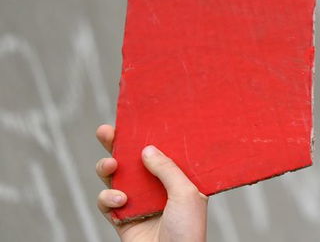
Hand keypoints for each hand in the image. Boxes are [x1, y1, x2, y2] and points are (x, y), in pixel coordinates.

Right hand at [93, 125, 206, 241]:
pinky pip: (106, 202)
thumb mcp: (185, 193)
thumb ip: (166, 169)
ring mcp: (139, 202)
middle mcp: (158, 187)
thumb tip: (147, 149)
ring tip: (111, 165)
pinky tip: (120, 200)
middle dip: (117, 144)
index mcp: (179, 178)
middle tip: (105, 131)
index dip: (149, 135)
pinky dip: (107, 199)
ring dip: (108, 168)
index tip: (134, 118)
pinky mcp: (122, 218)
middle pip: (133, 160)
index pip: (162, 151)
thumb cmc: (188, 229)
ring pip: (116, 177)